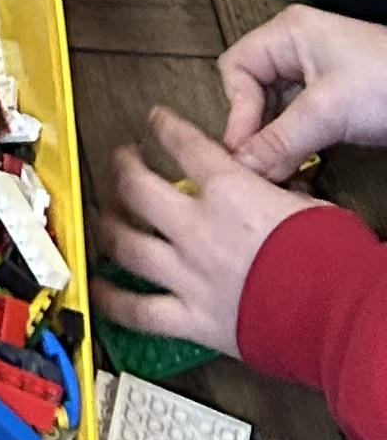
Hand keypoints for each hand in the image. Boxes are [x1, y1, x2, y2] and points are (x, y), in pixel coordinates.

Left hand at [94, 101, 312, 355]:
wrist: (340, 316)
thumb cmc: (335, 261)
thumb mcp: (309, 205)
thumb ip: (276, 194)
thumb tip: (272, 191)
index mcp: (230, 193)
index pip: (183, 145)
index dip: (163, 126)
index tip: (154, 120)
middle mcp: (199, 228)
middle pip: (136, 187)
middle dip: (121, 168)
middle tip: (119, 161)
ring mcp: (189, 274)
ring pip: (125, 242)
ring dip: (108, 226)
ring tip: (102, 216)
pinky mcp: (192, 319)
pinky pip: (139, 309)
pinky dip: (113, 300)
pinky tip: (99, 289)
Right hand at [219, 2, 386, 182]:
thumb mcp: (328, 113)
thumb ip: (279, 141)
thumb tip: (241, 167)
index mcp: (290, 33)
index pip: (238, 67)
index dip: (238, 110)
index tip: (244, 152)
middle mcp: (299, 47)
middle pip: (254, 89)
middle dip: (257, 128)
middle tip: (259, 165)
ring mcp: (320, 73)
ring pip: (277, 109)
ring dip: (277, 140)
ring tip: (280, 170)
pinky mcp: (338, 98)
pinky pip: (301, 120)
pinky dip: (297, 143)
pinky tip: (300, 165)